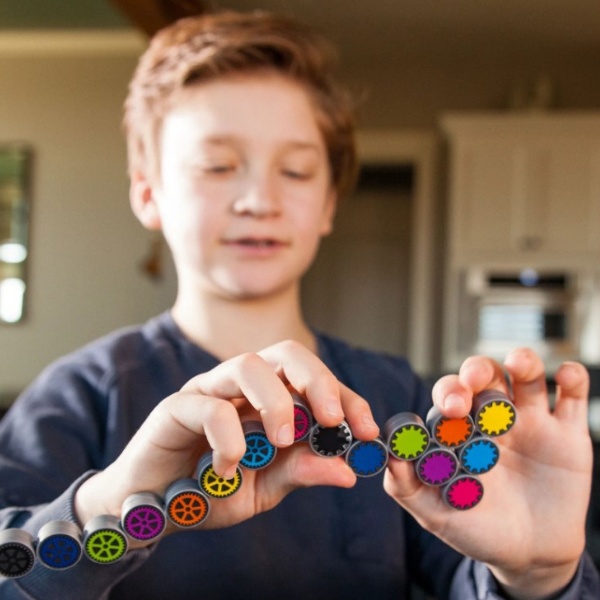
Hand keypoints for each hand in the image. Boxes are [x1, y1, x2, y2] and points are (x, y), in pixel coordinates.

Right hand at [75, 340, 378, 539]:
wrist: (154, 510)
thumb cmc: (211, 491)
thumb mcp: (266, 486)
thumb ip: (301, 471)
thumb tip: (348, 471)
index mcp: (267, 397)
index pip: (313, 379)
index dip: (345, 397)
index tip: (367, 429)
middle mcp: (240, 386)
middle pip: (285, 353)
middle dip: (317, 381)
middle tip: (334, 421)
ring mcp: (207, 391)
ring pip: (247, 365)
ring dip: (277, 400)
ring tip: (285, 440)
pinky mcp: (176, 408)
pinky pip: (209, 408)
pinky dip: (229, 439)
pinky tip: (228, 470)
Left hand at [383, 348, 591, 599]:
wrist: (529, 554)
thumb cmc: (476, 527)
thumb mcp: (436, 512)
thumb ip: (407, 487)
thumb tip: (389, 455)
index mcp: (460, 429)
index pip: (449, 397)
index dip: (446, 395)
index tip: (447, 410)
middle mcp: (492, 417)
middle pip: (483, 378)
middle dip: (474, 375)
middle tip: (469, 392)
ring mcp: (530, 422)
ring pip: (525, 377)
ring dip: (522, 362)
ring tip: (518, 363)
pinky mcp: (567, 434)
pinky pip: (570, 398)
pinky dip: (572, 380)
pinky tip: (566, 375)